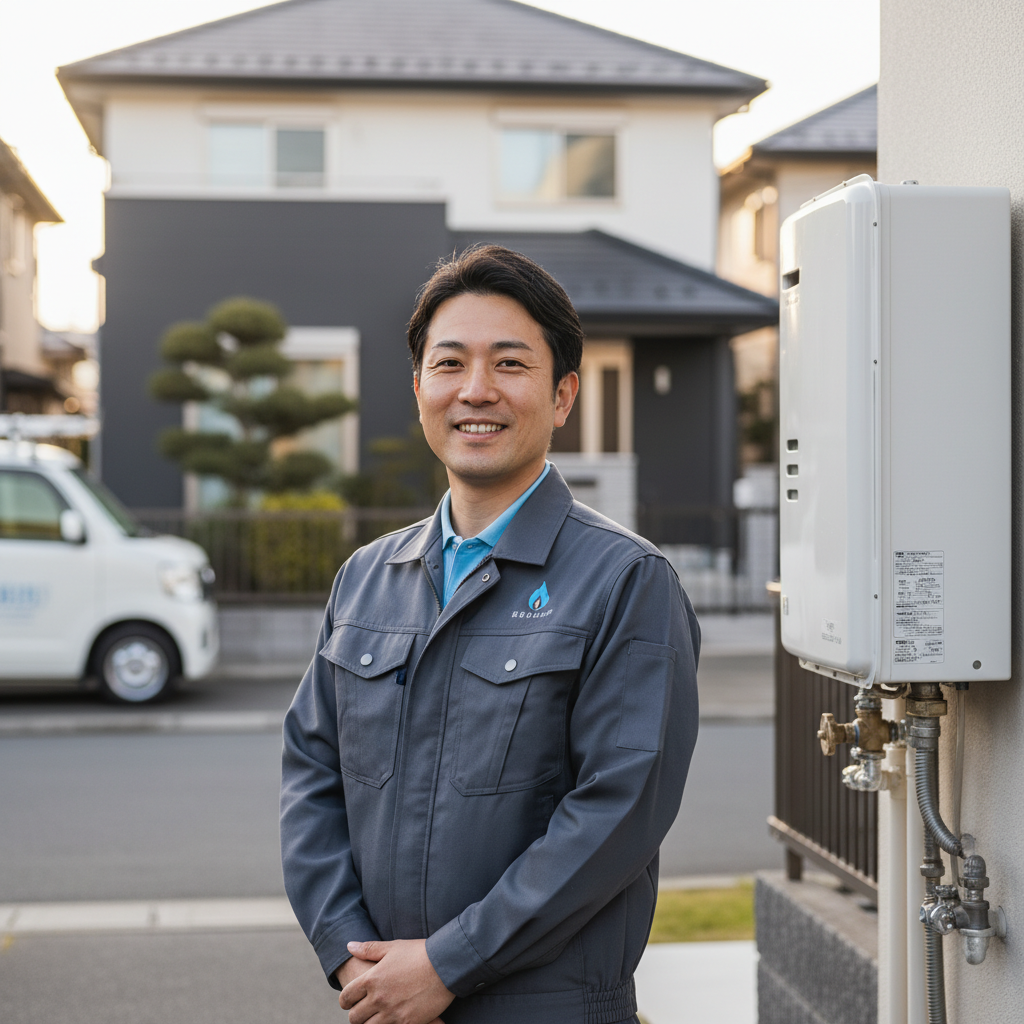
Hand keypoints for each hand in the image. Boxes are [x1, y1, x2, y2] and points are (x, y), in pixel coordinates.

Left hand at [339, 939, 454, 1023]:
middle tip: (364, 1010)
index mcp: (372, 979)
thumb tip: (349, 945)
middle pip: (354, 1017)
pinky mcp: (407, 1023)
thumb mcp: (392, 947)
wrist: (446, 965)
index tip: (350, 1001)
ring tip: (377, 1017)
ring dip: (370, 1023)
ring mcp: (392, 1013)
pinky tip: (392, 1020)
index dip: (345, 1000)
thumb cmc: (419, 953)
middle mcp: (379, 998)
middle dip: (356, 1014)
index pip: (346, 997)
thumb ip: (368, 949)